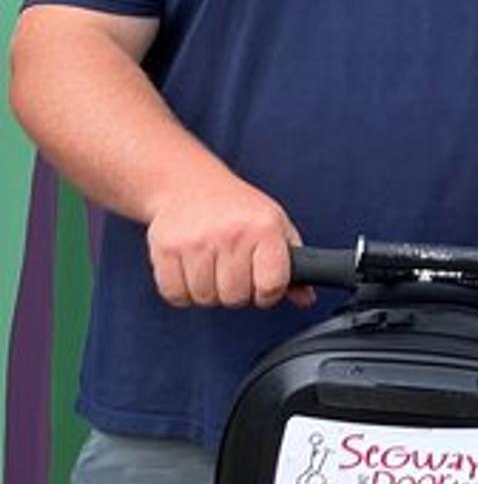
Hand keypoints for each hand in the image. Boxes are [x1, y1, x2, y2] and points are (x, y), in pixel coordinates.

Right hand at [144, 176, 311, 309]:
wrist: (190, 185)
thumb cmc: (238, 209)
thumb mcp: (275, 226)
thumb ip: (293, 264)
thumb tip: (305, 298)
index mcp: (264, 228)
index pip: (271, 285)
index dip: (268, 294)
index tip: (262, 285)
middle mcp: (231, 234)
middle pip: (235, 297)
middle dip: (237, 292)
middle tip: (234, 272)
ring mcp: (196, 241)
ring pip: (205, 299)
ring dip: (209, 291)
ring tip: (213, 267)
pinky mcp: (165, 249)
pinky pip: (175, 295)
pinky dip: (183, 292)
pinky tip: (192, 270)